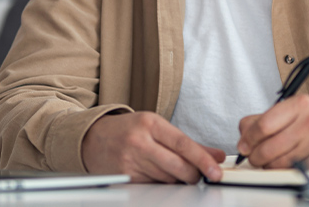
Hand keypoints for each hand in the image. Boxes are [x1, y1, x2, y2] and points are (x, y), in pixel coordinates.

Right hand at [81, 112, 224, 183]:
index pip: (184, 144)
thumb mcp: (157, 128)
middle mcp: (139, 141)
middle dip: (193, 174)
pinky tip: (159, 176)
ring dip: (177, 180)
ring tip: (175, 172)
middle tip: (200, 175)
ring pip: (167, 178)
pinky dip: (162, 184)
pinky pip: (153, 185)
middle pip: (177, 165)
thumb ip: (189, 143)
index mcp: (150, 123)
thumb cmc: (129, 131)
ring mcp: (130, 160)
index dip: (203, 159)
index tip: (216, 171)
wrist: (92, 138)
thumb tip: (216, 156)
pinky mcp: (125, 176)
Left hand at [237, 95, 308, 169]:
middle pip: (266, 146)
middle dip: (256, 156)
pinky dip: (286, 172)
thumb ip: (271, 118)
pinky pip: (291, 172)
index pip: (261, 124)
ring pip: (276, 162)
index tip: (245, 145)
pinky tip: (292, 166)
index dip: (248, 138)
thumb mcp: (300, 112)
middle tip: (257, 158)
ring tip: (276, 161)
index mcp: (300, 104)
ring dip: (270, 166)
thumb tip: (244, 135)